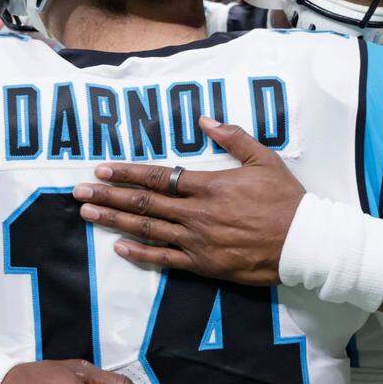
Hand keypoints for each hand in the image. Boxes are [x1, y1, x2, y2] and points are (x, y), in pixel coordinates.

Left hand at [73, 117, 304, 285]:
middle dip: (107, 197)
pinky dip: (140, 254)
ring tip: (87, 215)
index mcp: (209, 185)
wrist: (305, 242)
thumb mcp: (263, 158)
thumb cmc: (286, 199)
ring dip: (114, 221)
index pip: (158, 177)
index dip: (126, 174)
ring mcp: (198, 241)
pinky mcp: (204, 265)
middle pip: (143, 203)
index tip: (101, 170)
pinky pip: (165, 260)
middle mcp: (197, 213)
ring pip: (147, 230)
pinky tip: (119, 247)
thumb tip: (204, 118)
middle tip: (78, 193)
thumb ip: (232, 136)